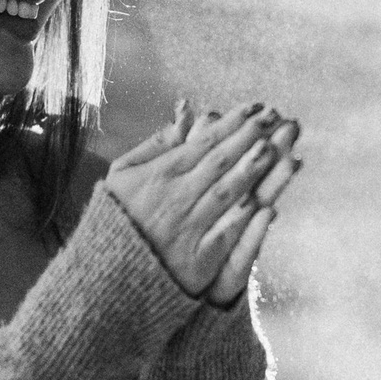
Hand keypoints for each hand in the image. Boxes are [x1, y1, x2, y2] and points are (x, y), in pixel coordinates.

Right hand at [103, 101, 298, 299]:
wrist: (105, 271)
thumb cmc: (117, 217)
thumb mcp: (122, 174)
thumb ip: (155, 144)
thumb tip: (185, 114)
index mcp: (159, 175)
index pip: (204, 142)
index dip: (232, 124)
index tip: (255, 108)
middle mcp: (176, 199)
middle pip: (220, 162)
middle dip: (249, 138)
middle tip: (275, 117)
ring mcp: (188, 230)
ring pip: (227, 193)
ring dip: (253, 170)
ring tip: (275, 148)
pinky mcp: (197, 262)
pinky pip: (226, 235)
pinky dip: (244, 219)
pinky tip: (266, 203)